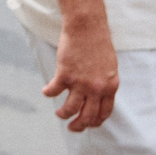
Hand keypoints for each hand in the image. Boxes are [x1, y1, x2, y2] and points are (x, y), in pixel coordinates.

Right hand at [43, 12, 118, 131]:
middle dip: (79, 126)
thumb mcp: (110, 66)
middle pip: (88, 117)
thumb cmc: (98, 43)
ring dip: (63, 114)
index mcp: (110, 86)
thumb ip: (105, 83)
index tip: (88, 123)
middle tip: (72, 127)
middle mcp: (97, 88)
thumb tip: (97, 96)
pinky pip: (54, 91)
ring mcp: (80, 83)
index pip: (104, 112)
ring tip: (59, 113)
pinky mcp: (65, 75)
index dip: (95, 122)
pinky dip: (48, 93)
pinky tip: (45, 91)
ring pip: (70, 109)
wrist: (88, 27)